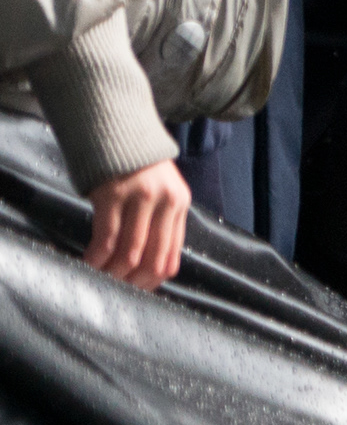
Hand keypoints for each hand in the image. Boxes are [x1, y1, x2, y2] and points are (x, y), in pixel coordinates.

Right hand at [82, 158, 186, 290]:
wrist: (118, 132)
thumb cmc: (138, 168)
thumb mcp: (162, 192)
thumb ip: (160, 223)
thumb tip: (150, 266)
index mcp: (179, 205)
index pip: (171, 256)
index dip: (152, 281)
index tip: (136, 292)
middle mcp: (165, 203)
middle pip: (151, 259)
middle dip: (132, 282)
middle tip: (115, 292)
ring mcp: (139, 198)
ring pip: (129, 252)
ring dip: (112, 272)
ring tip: (100, 280)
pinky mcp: (113, 194)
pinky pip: (106, 237)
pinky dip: (97, 256)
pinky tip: (89, 263)